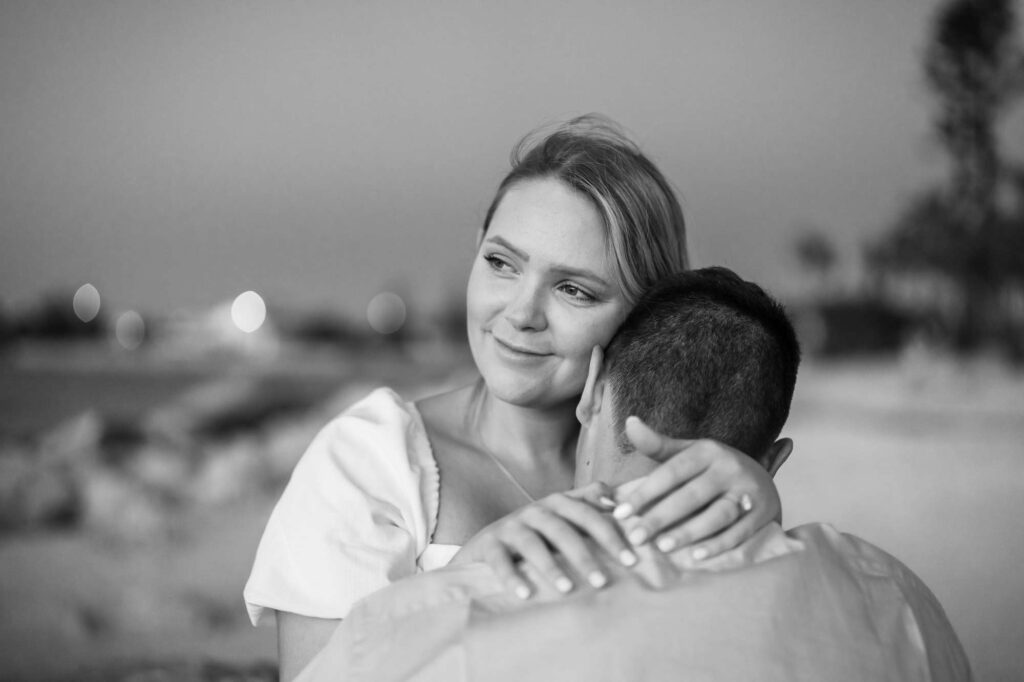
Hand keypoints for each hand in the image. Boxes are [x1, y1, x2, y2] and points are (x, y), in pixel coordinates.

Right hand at [450, 482, 636, 598]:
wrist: (484, 546)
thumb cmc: (532, 534)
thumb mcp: (560, 516)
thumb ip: (586, 504)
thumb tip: (615, 500)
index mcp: (556, 504)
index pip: (587, 515)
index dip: (610, 536)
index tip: (631, 561)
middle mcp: (533, 511)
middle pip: (562, 530)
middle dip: (584, 556)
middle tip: (602, 582)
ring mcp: (509, 527)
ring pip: (531, 543)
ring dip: (550, 566)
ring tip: (567, 588)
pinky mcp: (488, 544)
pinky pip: (500, 560)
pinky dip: (512, 577)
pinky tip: (526, 594)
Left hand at [613, 417, 783, 561]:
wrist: (762, 482)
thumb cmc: (712, 470)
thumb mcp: (688, 453)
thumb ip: (657, 444)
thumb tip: (630, 423)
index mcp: (708, 451)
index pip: (672, 472)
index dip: (645, 493)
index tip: (620, 513)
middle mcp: (730, 468)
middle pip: (691, 496)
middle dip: (660, 518)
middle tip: (635, 537)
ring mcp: (750, 492)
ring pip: (717, 515)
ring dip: (689, 532)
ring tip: (662, 547)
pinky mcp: (764, 514)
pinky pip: (739, 532)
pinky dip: (718, 545)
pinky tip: (696, 556)